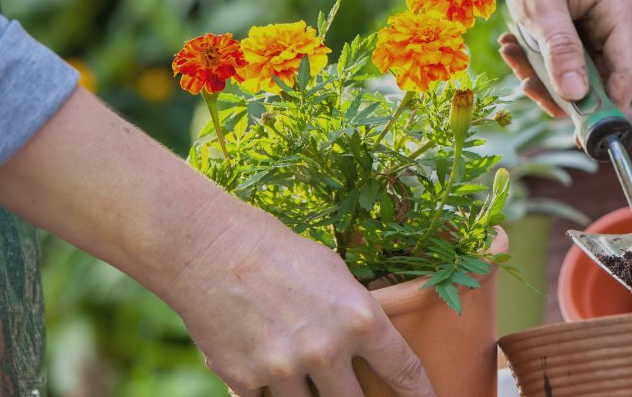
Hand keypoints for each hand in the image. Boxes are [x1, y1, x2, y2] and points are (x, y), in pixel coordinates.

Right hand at [0, 90, 432, 396]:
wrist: (209, 250)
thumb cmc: (281, 254)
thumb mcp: (337, 274)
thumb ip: (361, 315)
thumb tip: (381, 345)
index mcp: (360, 320)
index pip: (406, 373)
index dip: (422, 395)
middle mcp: (327, 351)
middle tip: (352, 388)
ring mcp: (284, 370)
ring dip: (309, 393)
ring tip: (298, 362)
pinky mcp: (244, 381)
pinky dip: (270, 390)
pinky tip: (264, 362)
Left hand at [341, 0, 631, 115]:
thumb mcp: (540, 7)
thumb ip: (561, 50)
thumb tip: (578, 96)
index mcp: (618, 10)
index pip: (627, 72)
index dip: (609, 106)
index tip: (582, 134)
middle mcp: (611, 20)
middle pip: (600, 79)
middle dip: (562, 89)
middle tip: (528, 88)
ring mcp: (592, 26)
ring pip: (576, 73)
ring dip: (542, 74)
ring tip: (512, 54)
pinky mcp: (572, 29)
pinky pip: (560, 60)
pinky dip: (535, 60)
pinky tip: (513, 44)